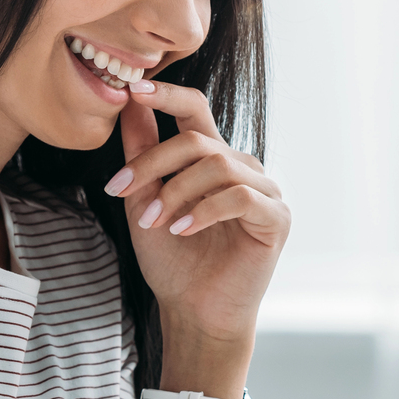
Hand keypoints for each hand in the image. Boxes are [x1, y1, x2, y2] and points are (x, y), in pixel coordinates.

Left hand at [104, 81, 289, 343]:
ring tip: (153, 223)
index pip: (195, 110)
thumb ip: (141, 152)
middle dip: (153, 164)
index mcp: (212, 158)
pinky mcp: (276, 218)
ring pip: (216, 167)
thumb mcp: (144, 201)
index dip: (168, 95)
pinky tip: (181, 230)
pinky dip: (204, 211)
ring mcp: (263, 191)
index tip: (133, 88)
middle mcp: (241, 167)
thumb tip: (129, 100)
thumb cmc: (172, 260)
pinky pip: (239, 197)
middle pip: (197, 142)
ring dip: (175, 193)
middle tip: (122, 191)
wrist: (193, 310)